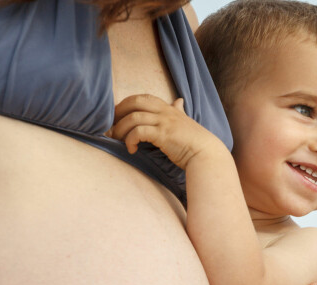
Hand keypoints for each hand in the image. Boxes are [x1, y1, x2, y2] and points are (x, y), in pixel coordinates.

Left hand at [108, 94, 228, 168]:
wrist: (206, 154)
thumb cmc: (194, 141)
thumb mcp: (185, 121)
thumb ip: (179, 110)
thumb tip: (179, 101)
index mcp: (168, 108)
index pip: (143, 97)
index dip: (127, 104)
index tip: (118, 116)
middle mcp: (165, 112)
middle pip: (134, 102)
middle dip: (118, 112)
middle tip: (110, 125)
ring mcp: (164, 122)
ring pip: (133, 118)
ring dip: (120, 129)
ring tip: (116, 140)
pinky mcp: (163, 135)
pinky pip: (138, 132)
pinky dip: (130, 140)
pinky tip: (131, 150)